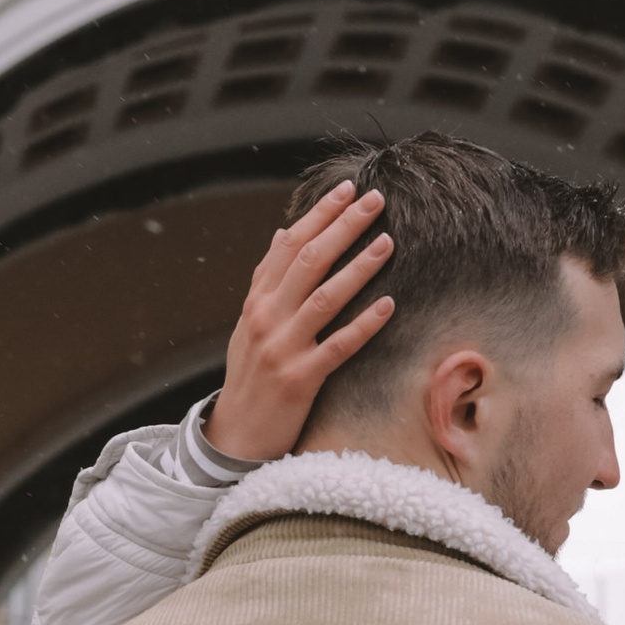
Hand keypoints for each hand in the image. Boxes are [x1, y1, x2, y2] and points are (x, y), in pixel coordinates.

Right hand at [206, 185, 395, 461]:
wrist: (236, 433)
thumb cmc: (250, 375)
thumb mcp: (250, 322)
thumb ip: (268, 279)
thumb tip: (284, 232)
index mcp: (257, 300)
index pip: (288, 245)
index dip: (319, 215)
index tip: (347, 191)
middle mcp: (266, 317)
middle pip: (308, 261)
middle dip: (343, 227)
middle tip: (375, 200)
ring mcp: (282, 348)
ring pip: (324, 298)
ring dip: (358, 268)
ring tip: (387, 242)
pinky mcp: (301, 379)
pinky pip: (338, 346)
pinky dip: (364, 324)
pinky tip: (389, 306)